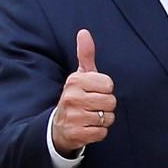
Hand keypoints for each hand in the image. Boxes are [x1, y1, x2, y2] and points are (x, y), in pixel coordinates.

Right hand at [52, 29, 116, 156]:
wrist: (57, 127)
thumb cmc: (76, 97)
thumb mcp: (79, 75)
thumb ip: (85, 54)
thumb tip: (84, 32)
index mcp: (74, 81)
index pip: (109, 84)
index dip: (105, 90)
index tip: (93, 92)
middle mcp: (71, 98)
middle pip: (111, 101)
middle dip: (106, 106)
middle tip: (92, 106)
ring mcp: (73, 117)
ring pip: (108, 118)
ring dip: (103, 120)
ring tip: (90, 117)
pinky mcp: (76, 134)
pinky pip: (102, 133)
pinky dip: (99, 132)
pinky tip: (88, 128)